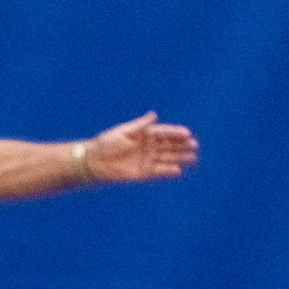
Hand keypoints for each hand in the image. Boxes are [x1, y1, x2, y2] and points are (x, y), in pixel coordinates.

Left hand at [83, 111, 197, 181]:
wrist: (94, 162)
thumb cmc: (106, 144)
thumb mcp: (123, 131)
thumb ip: (139, 125)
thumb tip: (154, 115)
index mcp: (145, 134)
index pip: (164, 133)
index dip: (176, 133)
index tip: (187, 134)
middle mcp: (148, 147)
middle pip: (169, 145)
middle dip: (182, 145)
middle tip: (194, 145)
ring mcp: (147, 160)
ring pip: (167, 158)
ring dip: (180, 158)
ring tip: (193, 157)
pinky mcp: (143, 173)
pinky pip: (158, 172)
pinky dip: (167, 171)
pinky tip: (178, 170)